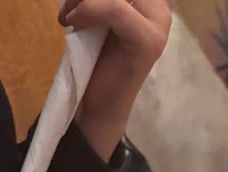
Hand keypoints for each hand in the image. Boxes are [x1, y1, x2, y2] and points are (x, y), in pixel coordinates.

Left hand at [59, 0, 170, 160]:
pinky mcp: (148, 41)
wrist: (99, 105)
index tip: (76, 1)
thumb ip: (99, 0)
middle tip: (68, 7)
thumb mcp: (97, 15)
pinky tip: (73, 22)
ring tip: (68, 17)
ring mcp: (158, 23)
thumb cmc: (96, 59)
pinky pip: (116, 9)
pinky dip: (89, 11)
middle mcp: (159, 6)